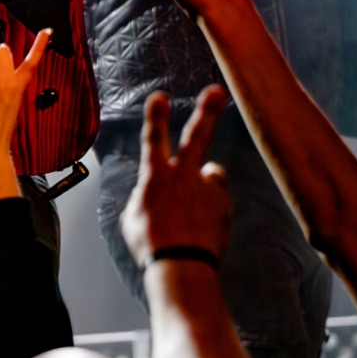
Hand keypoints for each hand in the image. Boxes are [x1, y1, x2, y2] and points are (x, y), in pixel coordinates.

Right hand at [121, 87, 232, 267]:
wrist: (181, 265)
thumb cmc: (149, 244)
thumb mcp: (132, 219)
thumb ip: (144, 197)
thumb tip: (153, 192)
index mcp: (155, 178)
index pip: (153, 140)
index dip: (155, 117)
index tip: (159, 96)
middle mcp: (183, 177)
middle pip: (197, 137)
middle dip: (206, 112)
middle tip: (216, 92)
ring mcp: (207, 189)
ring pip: (211, 174)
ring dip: (205, 184)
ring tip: (192, 213)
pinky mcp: (224, 203)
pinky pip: (217, 199)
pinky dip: (211, 208)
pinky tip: (202, 228)